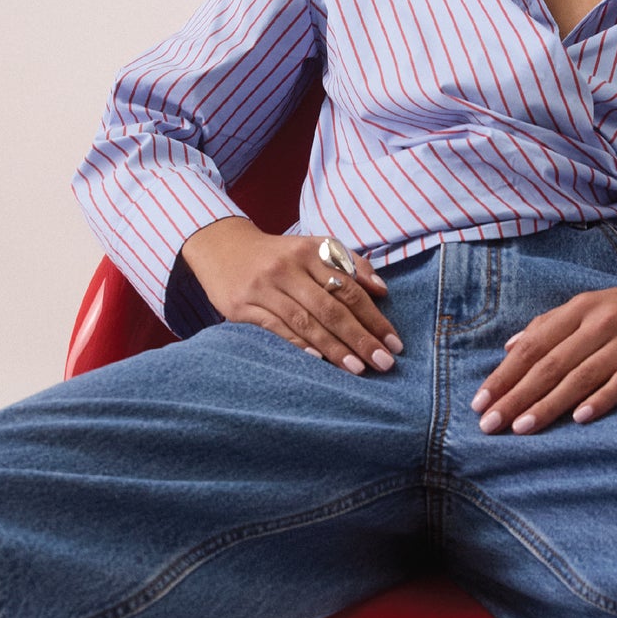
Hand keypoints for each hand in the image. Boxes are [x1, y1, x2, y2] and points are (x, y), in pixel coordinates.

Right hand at [180, 217, 402, 374]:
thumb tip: (381, 291)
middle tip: (383, 363)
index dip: (374, 318)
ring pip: (306, 322)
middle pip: (331, 308)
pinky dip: (298, 344)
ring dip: (334, 348)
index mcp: (311, 252)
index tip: (394, 343)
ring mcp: (264, 288)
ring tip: (357, 369)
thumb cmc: (279, 254)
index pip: (350, 289)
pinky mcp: (243, 306)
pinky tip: (317, 360)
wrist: (222, 247)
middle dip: (361, 338)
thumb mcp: (314, 248)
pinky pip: (276, 328)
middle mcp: (288, 268)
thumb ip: (350, 264)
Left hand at [471, 277, 616, 433]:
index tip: (480, 403)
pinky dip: (602, 398)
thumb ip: (551, 325)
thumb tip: (509, 347)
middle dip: (517, 395)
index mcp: (580, 307)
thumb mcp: (592, 308)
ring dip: (549, 403)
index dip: (505, 374)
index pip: (533, 345)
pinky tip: (580, 419)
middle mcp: (601, 319)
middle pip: (551, 362)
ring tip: (523, 428)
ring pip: (582, 373)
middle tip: (491, 425)